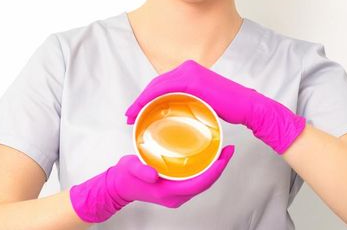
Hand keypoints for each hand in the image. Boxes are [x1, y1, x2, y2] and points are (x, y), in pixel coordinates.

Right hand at [69, 146, 235, 222]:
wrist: (118, 186)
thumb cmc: (125, 177)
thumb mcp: (130, 169)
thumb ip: (140, 171)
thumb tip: (153, 173)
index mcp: (168, 192)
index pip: (199, 183)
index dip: (214, 171)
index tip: (223, 157)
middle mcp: (176, 196)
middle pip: (205, 183)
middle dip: (219, 167)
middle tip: (228, 150)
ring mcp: (177, 193)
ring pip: (202, 182)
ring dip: (214, 168)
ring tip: (222, 151)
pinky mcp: (176, 188)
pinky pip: (195, 180)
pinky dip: (204, 169)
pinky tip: (207, 157)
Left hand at [124, 59, 305, 153]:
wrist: (249, 107)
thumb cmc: (230, 107)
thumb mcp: (204, 101)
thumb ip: (190, 100)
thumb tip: (178, 110)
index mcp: (191, 71)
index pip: (162, 83)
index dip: (145, 97)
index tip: (136, 111)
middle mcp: (188, 68)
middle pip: (156, 84)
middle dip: (140, 100)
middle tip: (130, 115)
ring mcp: (190, 73)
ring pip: (157, 87)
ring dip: (141, 101)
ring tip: (132, 116)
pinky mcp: (193, 81)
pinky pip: (164, 90)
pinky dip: (151, 99)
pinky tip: (143, 110)